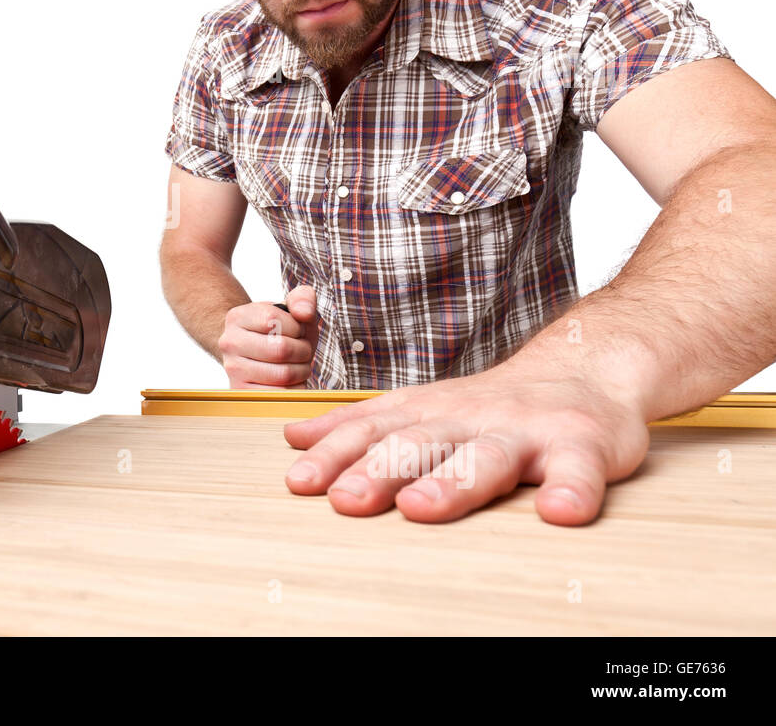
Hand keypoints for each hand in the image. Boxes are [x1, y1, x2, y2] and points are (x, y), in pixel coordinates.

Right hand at [220, 285, 319, 388]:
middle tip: (302, 350)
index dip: (297, 327)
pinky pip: (281, 395)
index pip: (274, 320)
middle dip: (303, 350)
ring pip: (284, 374)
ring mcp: (233, 370)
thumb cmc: (278, 331)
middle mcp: (229, 342)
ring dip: (302, 370)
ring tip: (297, 364)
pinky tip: (291, 381)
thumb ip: (303, 299)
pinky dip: (295, 389)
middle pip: (281, 349)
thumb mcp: (290, 308)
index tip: (296, 330)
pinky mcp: (243, 393)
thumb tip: (304, 313)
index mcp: (237, 317)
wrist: (253, 352)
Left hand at [281, 364, 650, 524]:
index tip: (299, 481)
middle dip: (378, 472)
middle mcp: (469, 418)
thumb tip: (295, 438)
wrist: (586, 369)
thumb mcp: (421, 408)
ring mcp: (526, 432)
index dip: (335, 455)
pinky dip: (571, 490)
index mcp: (429, 413)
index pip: (372, 432)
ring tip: (421, 508)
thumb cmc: (492, 406)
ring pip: (486, 458)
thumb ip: (363, 426)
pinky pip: (577, 471)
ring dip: (453, 483)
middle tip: (345, 500)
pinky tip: (559, 512)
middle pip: (419, 445)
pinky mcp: (583, 448)